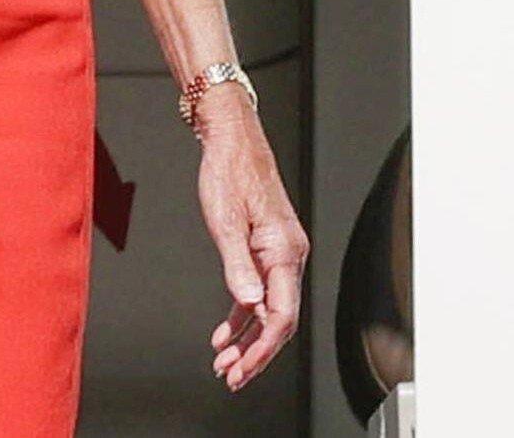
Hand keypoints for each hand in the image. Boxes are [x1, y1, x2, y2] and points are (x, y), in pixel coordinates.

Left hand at [195, 100, 310, 390]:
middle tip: (231, 375)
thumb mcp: (225, 220)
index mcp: (285, 251)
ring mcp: (278, 253)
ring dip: (247, 337)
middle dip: (255, 351)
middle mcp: (288, 255)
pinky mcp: (264, 249)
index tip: (242, 368)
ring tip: (225, 361)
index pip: (281, 315)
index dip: (262, 347)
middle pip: (278, 319)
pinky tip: (226, 332)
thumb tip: (248, 304)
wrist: (231, 139)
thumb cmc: (229, 171)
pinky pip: (258, 292)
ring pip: (268, 309)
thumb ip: (237, 265)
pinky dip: (242, 314)